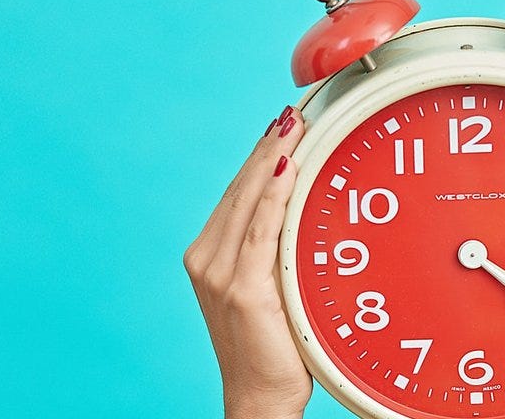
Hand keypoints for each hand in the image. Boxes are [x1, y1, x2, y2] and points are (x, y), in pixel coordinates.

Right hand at [183, 106, 309, 418]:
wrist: (258, 396)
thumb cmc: (270, 347)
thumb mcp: (267, 287)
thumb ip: (271, 248)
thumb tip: (299, 207)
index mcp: (206, 256)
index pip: (235, 193)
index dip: (257, 156)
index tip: (280, 126)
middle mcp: (205, 260)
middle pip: (239, 189)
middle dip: (266, 147)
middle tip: (292, 113)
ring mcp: (219, 274)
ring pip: (248, 201)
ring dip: (272, 160)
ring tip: (293, 128)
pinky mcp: (242, 289)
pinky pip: (262, 230)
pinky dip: (275, 196)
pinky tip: (288, 170)